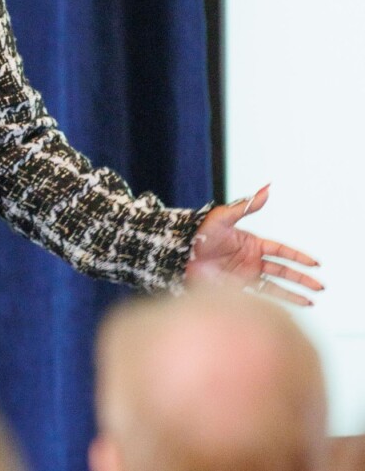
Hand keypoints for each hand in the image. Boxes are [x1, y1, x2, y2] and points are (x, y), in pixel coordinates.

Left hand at [184, 184, 323, 305]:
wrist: (178, 253)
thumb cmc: (199, 232)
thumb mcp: (223, 217)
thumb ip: (246, 206)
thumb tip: (266, 189)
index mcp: (250, 243)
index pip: (280, 251)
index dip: (298, 257)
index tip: (315, 263)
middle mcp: (250, 260)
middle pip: (282, 271)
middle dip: (301, 278)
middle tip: (320, 285)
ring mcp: (244, 276)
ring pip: (275, 286)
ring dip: (293, 294)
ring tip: (311, 301)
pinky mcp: (235, 289)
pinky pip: (258, 297)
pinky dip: (272, 303)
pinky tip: (286, 309)